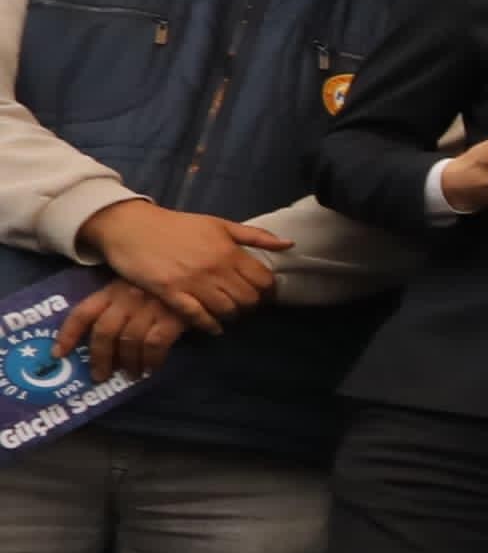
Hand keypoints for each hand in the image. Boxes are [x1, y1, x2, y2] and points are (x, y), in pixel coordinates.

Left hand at [60, 282, 185, 382]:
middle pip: (104, 332)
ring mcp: (150, 307)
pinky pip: (155, 345)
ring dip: (128, 363)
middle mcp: (127, 297)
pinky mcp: (172, 317)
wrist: (207, 277)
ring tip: (132, 374)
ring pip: (128, 341)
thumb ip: (121, 304)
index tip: (58, 354)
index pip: (83, 312)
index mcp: (113, 289)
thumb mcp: (138, 285)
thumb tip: (105, 340)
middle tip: (101, 375)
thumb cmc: (169, 285)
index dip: (68, 334)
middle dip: (100, 357)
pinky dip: (152, 360)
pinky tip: (152, 369)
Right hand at [76, 200, 284, 326]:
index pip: (263, 280)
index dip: (268, 291)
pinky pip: (197, 317)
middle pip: (248, 299)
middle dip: (251, 306)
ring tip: (229, 314)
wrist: (132, 227)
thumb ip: (255, 236)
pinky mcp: (170, 293)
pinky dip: (210, 325)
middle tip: (245, 306)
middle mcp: (215, 268)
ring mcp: (193, 282)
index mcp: (229, 251)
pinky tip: (213, 327)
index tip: (264, 295)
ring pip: (227, 310)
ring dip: (231, 316)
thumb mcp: (219, 224)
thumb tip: (289, 244)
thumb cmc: (177, 226)